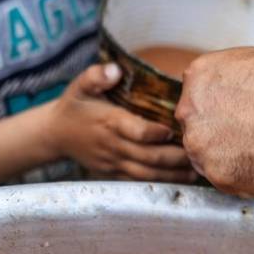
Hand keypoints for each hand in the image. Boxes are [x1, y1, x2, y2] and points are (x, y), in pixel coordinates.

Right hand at [51, 63, 195, 182]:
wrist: (55, 134)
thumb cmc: (74, 106)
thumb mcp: (79, 85)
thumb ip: (96, 76)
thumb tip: (115, 70)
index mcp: (108, 122)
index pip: (135, 131)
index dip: (154, 133)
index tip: (172, 129)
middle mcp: (113, 146)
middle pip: (148, 157)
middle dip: (174, 158)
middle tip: (198, 153)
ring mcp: (114, 163)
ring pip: (147, 175)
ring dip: (173, 175)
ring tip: (196, 172)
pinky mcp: (114, 173)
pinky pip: (140, 182)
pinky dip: (161, 182)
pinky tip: (181, 180)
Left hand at [175, 48, 253, 195]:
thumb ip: (229, 80)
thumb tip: (228, 94)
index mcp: (199, 76)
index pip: (198, 98)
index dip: (223, 109)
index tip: (242, 114)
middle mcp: (190, 110)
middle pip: (197, 128)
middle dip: (220, 134)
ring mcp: (200, 145)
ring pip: (208, 157)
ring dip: (229, 157)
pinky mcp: (217, 175)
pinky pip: (226, 180)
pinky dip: (244, 176)